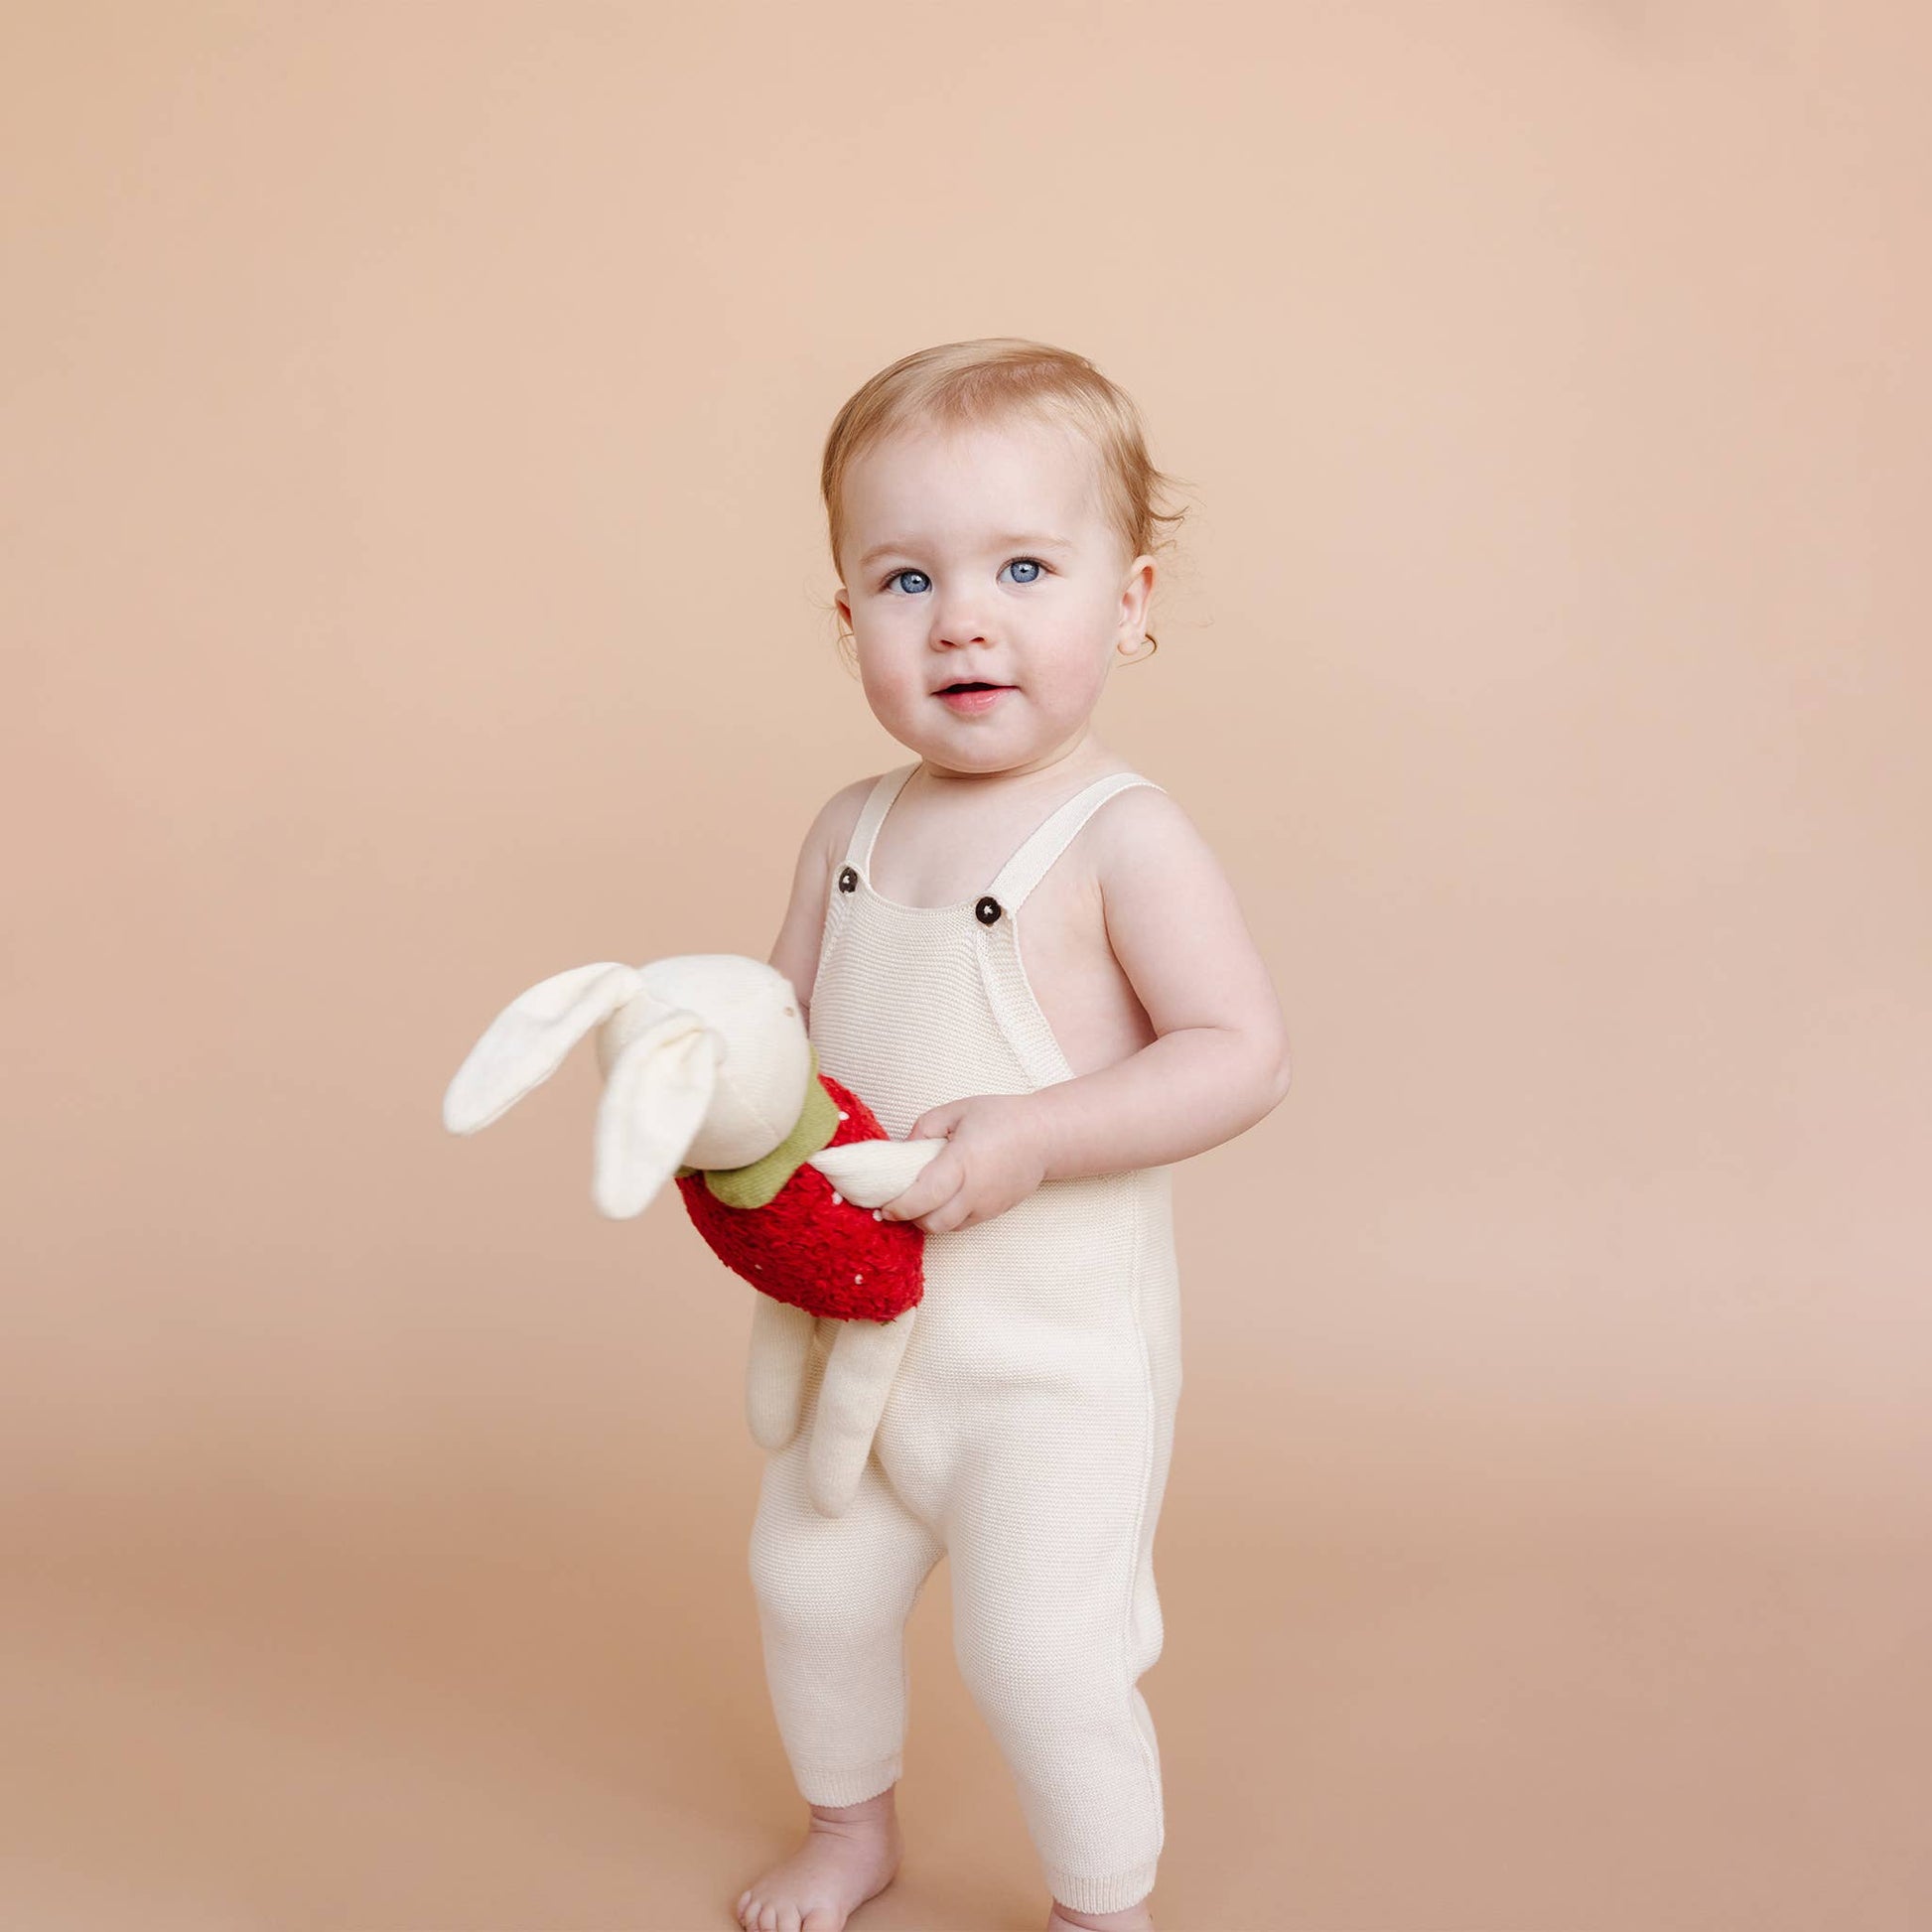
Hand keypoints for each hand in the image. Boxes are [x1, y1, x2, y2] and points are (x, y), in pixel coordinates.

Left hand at [878, 1093, 1049, 1233]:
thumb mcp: (957, 1110)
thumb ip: (924, 1128)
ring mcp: (987, 1206)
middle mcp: (976, 1190)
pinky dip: (946, 1219)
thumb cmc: (1001, 1117)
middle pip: (933, 1223)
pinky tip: (941, 1201)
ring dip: (927, 1221)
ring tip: (917, 1202)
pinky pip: (963, 1225)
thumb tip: (901, 1149)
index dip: (899, 1207)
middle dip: (909, 1219)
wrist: (1045, 1136)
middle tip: (895, 1205)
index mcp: (963, 1161)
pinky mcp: (994, 1213)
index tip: (884, 1206)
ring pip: (947, 1229)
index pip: (924, 1196)